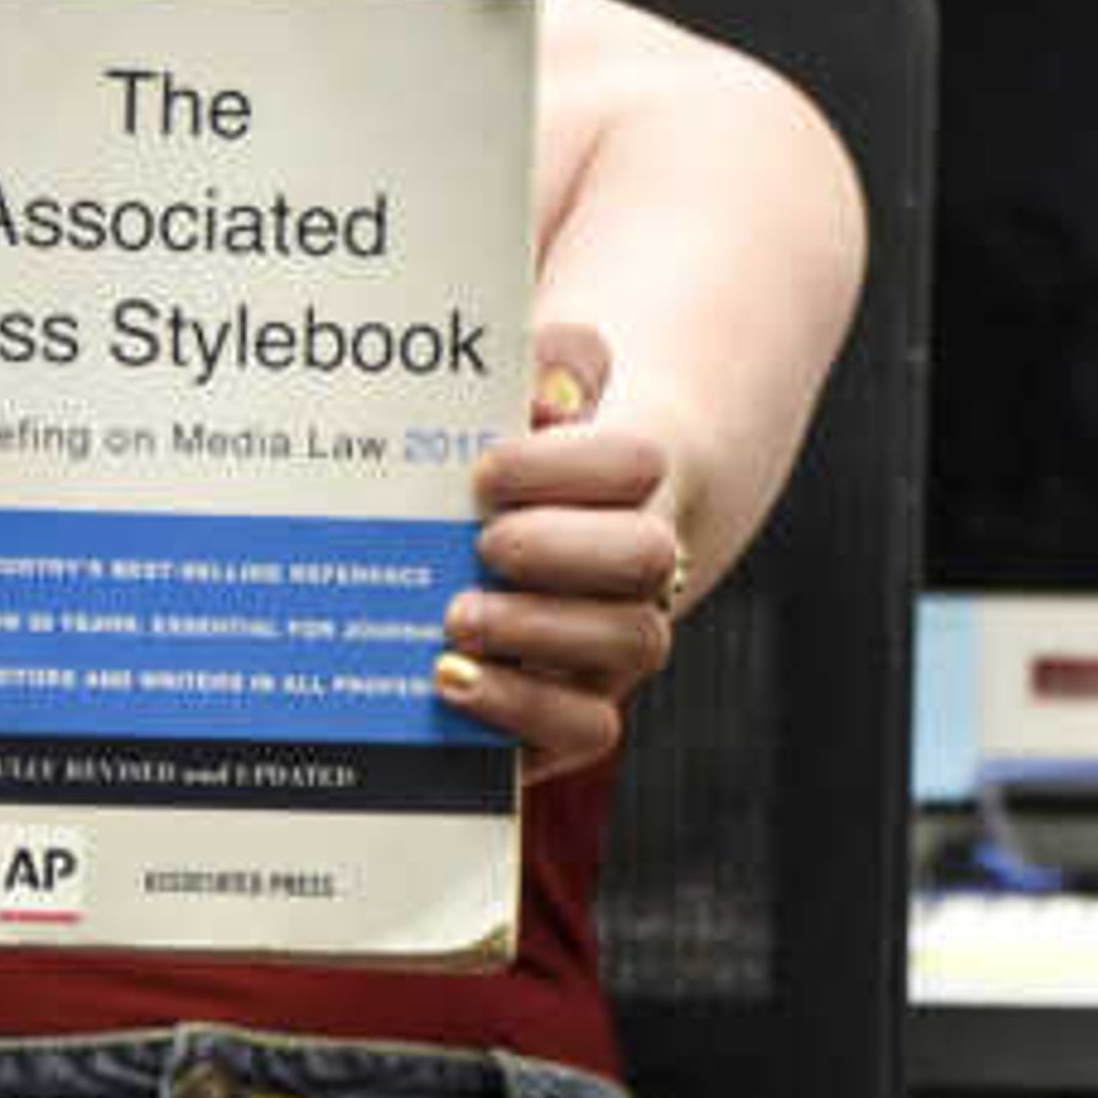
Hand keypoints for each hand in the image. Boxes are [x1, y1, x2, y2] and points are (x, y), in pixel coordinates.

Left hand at [437, 321, 692, 781]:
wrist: (535, 548)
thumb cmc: (519, 466)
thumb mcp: (532, 398)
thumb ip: (548, 365)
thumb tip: (546, 393)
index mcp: (638, 477)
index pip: (635, 462)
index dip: (562, 466)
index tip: (484, 470)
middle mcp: (643, 566)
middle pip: (645, 555)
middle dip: (558, 549)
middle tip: (482, 545)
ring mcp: (616, 645)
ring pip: (628, 644)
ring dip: (538, 631)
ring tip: (456, 618)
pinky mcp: (578, 712)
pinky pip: (588, 732)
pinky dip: (524, 712)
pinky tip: (452, 681)